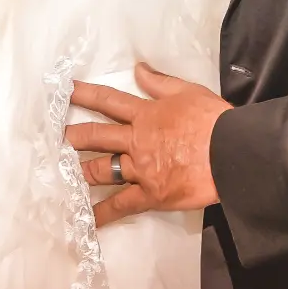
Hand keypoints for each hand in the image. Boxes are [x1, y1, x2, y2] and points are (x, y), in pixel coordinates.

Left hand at [67, 63, 230, 225]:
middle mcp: (137, 140)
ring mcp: (141, 169)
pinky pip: (122, 205)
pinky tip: (87, 219)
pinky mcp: (151, 194)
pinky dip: (104, 213)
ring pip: (103, 169)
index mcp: (145, 114)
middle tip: (55, 137)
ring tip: (62, 174)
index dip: (84, 94)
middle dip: (73, 136)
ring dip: (80, 171)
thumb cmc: (213, 120)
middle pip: (96, 136)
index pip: (108, 101)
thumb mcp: (188, 91)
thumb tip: (138, 69)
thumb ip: (160, 82)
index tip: (65, 91)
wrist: (232, 153)